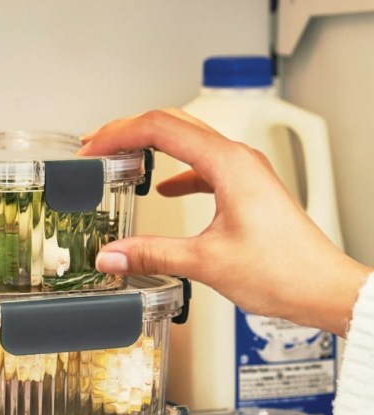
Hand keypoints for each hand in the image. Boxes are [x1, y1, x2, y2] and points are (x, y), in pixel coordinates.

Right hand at [78, 109, 370, 336]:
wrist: (323, 288)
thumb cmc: (284, 271)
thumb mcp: (206, 263)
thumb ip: (152, 255)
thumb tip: (111, 255)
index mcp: (229, 165)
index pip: (160, 129)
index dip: (119, 134)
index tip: (92, 148)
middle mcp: (238, 160)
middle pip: (173, 124)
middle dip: (129, 130)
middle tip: (95, 144)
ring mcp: (244, 173)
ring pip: (188, 141)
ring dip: (151, 145)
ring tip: (120, 157)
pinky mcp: (247, 190)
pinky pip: (204, 166)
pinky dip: (176, 171)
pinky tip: (163, 189)